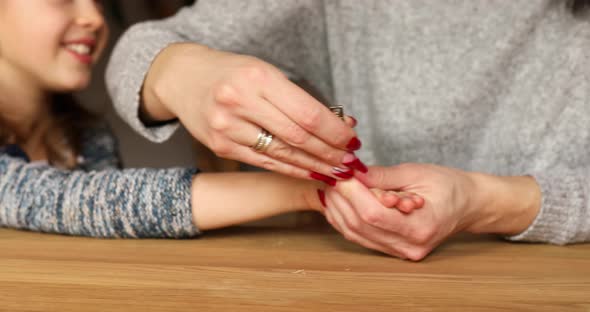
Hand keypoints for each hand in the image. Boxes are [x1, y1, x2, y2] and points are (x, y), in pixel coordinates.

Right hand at [142, 43, 364, 180]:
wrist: (184, 78)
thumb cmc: (232, 73)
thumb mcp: (266, 73)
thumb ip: (298, 99)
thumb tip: (340, 125)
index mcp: (257, 78)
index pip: (307, 113)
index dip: (334, 132)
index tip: (352, 141)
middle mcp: (239, 102)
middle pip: (297, 137)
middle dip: (329, 153)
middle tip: (350, 163)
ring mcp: (227, 127)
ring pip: (282, 154)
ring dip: (314, 166)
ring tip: (336, 172)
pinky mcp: (221, 147)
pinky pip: (264, 162)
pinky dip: (291, 169)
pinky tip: (310, 172)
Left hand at [323, 163, 540, 259]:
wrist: (467, 206)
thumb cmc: (449, 186)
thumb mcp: (417, 173)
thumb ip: (382, 176)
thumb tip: (352, 172)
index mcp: (421, 227)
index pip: (374, 214)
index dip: (352, 193)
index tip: (340, 173)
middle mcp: (409, 246)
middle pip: (360, 225)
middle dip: (341, 198)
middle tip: (331, 175)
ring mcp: (400, 252)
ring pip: (355, 234)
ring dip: (338, 208)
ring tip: (332, 185)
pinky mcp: (392, 250)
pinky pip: (359, 237)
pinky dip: (344, 218)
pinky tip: (337, 201)